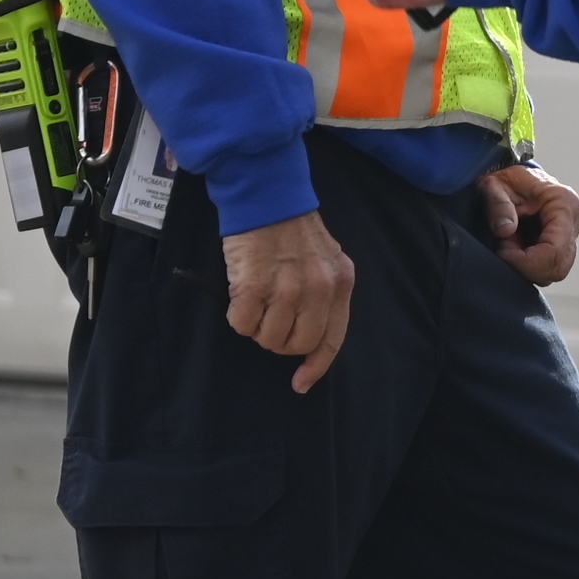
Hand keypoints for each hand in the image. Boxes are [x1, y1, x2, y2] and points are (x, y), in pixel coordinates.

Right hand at [222, 211, 356, 390]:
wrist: (265, 196)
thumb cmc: (292, 229)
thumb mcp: (324, 259)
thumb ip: (322, 294)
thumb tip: (306, 340)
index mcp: (340, 281)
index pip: (332, 338)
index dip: (316, 366)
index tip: (301, 382)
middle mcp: (318, 288)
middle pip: (297, 344)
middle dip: (280, 340)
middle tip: (270, 319)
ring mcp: (286, 288)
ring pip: (267, 338)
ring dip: (257, 325)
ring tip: (256, 296)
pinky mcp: (253, 286)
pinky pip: (242, 325)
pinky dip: (238, 316)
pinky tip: (241, 293)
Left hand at [478, 161, 578, 284]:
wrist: (510, 177)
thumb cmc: (506, 179)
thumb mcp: (494, 185)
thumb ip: (497, 204)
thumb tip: (506, 229)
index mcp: (564, 203)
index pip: (556, 250)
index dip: (527, 261)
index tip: (503, 251)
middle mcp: (573, 221)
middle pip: (559, 266)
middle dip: (527, 266)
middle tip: (504, 247)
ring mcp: (569, 234)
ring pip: (554, 271)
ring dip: (527, 266)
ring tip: (508, 244)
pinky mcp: (561, 244)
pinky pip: (548, 267)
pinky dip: (528, 265)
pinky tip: (514, 248)